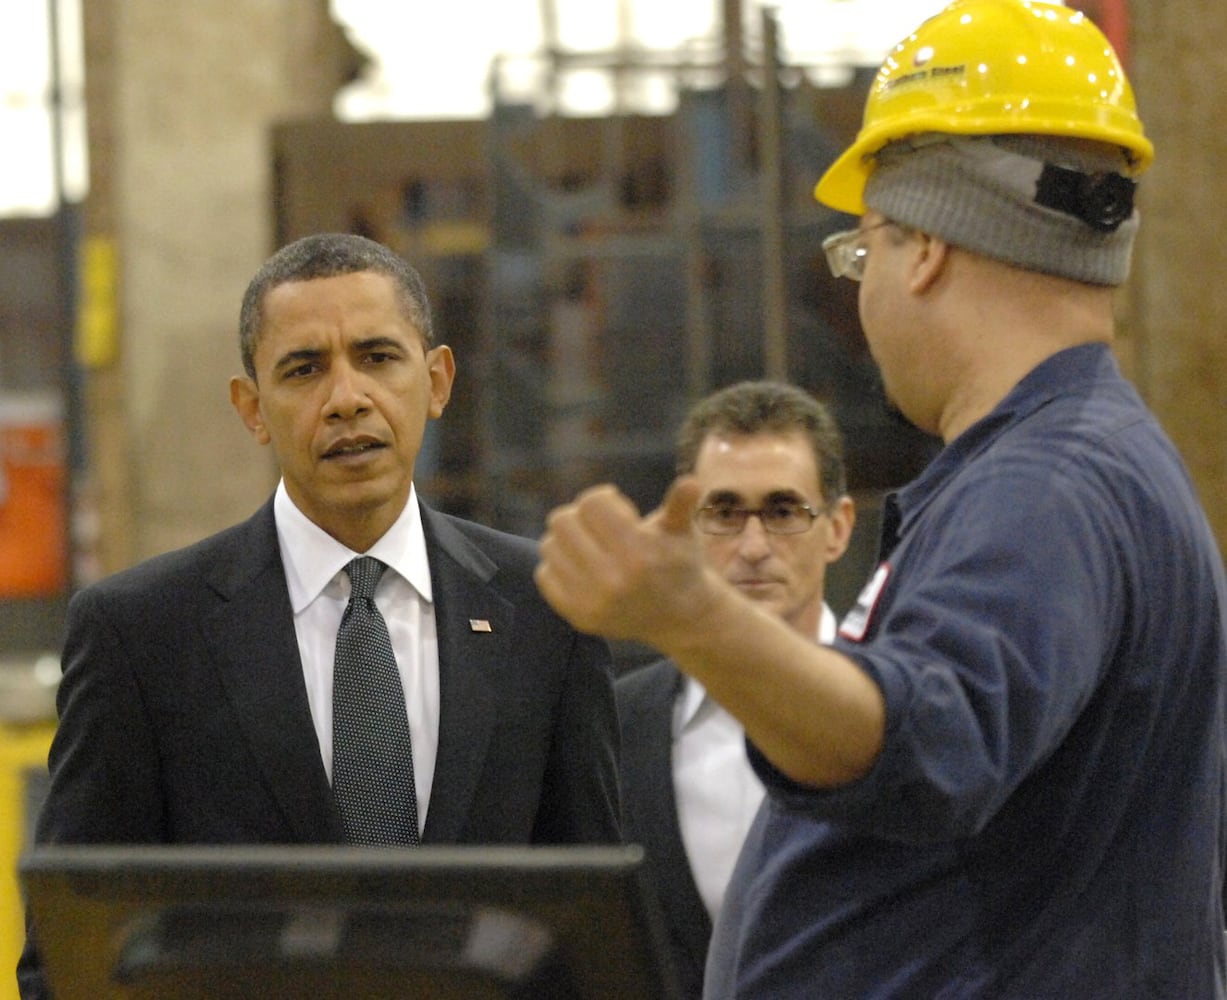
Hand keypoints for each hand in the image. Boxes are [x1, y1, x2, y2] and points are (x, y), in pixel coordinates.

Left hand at [535, 478, 715, 645]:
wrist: (680, 616)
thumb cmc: (679, 562)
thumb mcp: (683, 531)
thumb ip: (682, 504)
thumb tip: (691, 482)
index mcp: (639, 553)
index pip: (591, 503)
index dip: (604, 498)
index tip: (620, 510)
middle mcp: (613, 580)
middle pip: (562, 520)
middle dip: (582, 517)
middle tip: (602, 528)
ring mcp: (592, 601)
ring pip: (549, 545)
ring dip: (569, 540)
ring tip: (593, 546)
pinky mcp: (578, 616)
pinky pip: (544, 574)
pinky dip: (560, 566)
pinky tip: (585, 568)